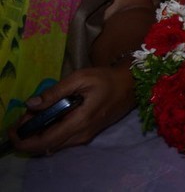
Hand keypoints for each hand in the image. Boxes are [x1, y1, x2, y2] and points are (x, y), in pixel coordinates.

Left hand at [11, 67, 133, 153]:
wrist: (132, 85)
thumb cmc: (107, 79)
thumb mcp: (81, 78)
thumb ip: (55, 91)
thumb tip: (31, 104)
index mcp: (79, 121)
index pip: (44, 142)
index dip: (24, 140)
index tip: (13, 128)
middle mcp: (81, 135)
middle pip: (45, 146)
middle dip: (28, 137)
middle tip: (24, 117)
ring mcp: (85, 137)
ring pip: (53, 145)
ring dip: (39, 135)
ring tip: (36, 116)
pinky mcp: (87, 135)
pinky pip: (62, 141)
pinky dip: (50, 133)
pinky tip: (51, 118)